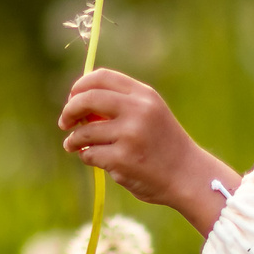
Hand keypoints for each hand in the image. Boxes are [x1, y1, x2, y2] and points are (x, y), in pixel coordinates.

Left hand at [58, 70, 240, 233]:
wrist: (188, 175)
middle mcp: (138, 110)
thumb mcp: (150, 114)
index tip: (72, 98)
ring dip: (73, 140)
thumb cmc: (164, 145)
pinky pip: (90, 155)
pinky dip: (87, 157)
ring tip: (73, 145)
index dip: (80, 86)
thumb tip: (77, 102)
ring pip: (84, 132)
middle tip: (64, 122)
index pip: (101, 77)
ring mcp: (130, 135)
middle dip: (69, 110)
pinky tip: (95, 160)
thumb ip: (121, 104)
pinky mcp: (123, 159)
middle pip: (87, 99)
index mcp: (144, 95)